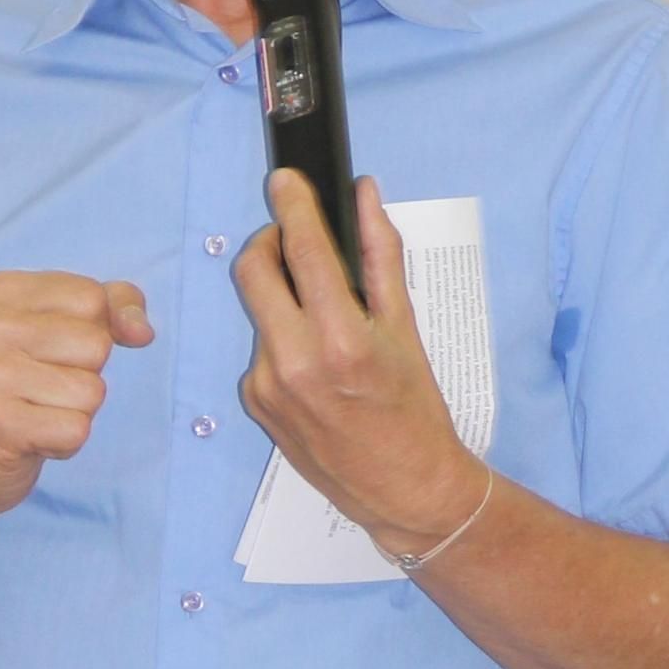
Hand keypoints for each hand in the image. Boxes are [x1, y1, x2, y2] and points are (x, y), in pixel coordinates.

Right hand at [0, 270, 152, 525]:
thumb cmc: (22, 389)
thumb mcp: (64, 330)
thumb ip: (113, 308)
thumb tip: (141, 331)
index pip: (92, 298)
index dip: (94, 333)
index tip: (53, 353)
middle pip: (96, 344)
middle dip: (85, 376)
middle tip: (42, 390)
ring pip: (92, 391)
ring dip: (75, 412)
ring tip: (36, 414)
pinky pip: (77, 430)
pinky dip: (64, 443)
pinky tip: (32, 439)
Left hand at [233, 175, 486, 557]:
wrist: (404, 488)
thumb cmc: (415, 410)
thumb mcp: (407, 328)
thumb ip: (382, 256)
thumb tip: (365, 198)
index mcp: (341, 339)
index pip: (303, 251)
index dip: (292, 206)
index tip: (286, 180)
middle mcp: (295, 361)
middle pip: (253, 271)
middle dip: (269, 244)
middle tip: (293, 242)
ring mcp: (268, 385)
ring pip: (260, 311)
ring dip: (283, 300)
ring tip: (324, 324)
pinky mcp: (255, 403)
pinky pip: (260, 349)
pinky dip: (282, 340)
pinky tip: (315, 364)